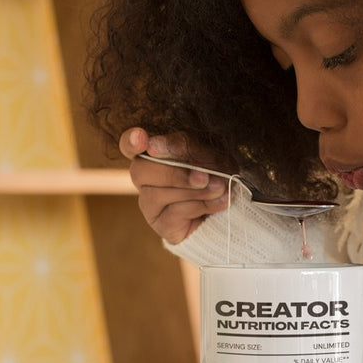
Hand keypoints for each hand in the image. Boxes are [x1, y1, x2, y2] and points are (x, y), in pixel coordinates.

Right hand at [118, 127, 229, 243]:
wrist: (234, 202)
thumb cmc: (216, 170)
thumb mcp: (206, 152)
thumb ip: (182, 146)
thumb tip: (153, 146)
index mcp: (153, 153)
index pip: (129, 145)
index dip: (131, 141)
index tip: (142, 138)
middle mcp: (145, 178)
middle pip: (140, 171)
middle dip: (174, 174)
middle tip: (203, 177)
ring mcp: (150, 203)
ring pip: (158, 194)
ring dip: (194, 191)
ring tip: (220, 188)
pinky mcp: (162, 224)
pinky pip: (176, 212)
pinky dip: (201, 205)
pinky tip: (220, 202)